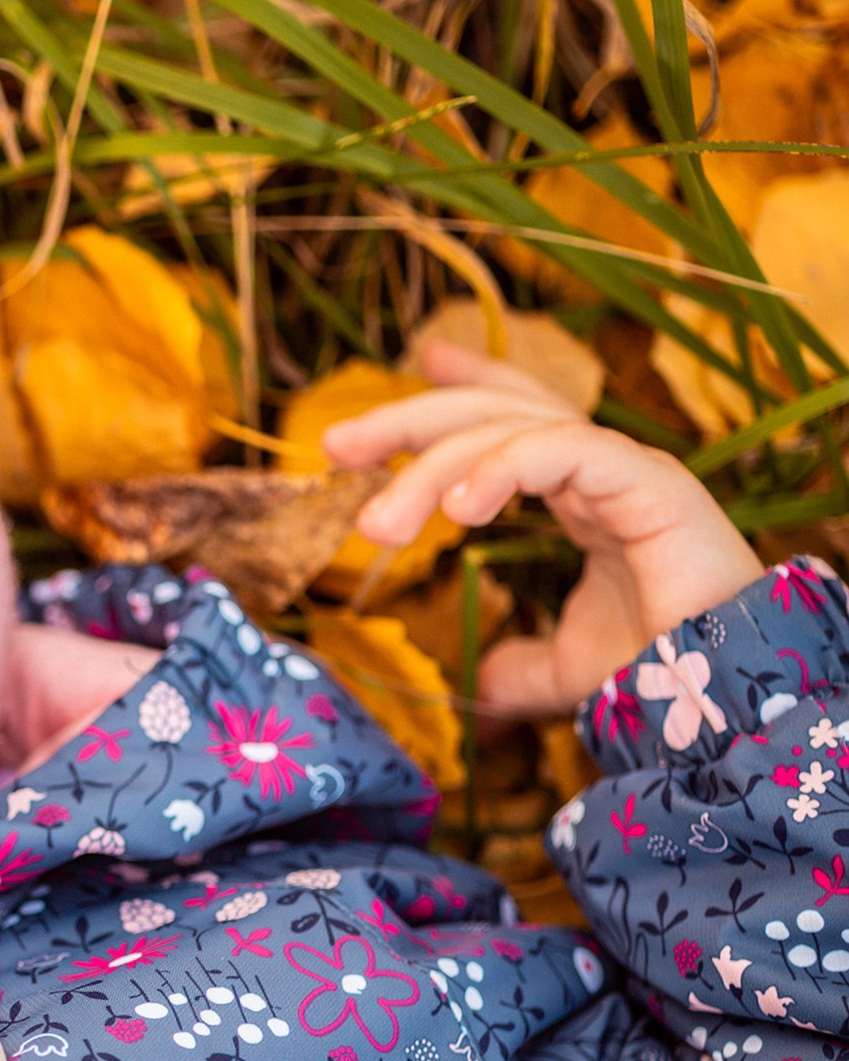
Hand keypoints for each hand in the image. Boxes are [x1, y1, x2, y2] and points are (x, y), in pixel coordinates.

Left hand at [322, 340, 763, 715]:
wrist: (723, 695)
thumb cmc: (659, 670)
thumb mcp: (562, 670)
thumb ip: (517, 668)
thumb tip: (479, 685)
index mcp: (583, 494)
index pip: (516, 417)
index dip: (463, 385)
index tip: (414, 365)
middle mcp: (601, 469)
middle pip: (495, 411)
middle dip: (410, 420)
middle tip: (336, 445)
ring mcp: (624, 470)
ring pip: (513, 428)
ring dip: (433, 467)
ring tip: (381, 523)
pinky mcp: (646, 482)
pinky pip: (561, 450)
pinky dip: (501, 468)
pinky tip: (458, 508)